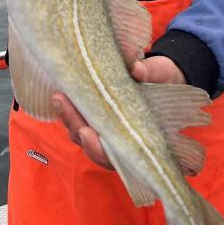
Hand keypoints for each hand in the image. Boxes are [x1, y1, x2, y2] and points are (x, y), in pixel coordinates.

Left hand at [52, 56, 185, 169]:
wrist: (163, 75)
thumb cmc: (164, 81)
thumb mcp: (161, 74)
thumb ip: (150, 73)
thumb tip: (136, 70)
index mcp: (138, 138)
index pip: (112, 154)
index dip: (97, 148)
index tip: (88, 132)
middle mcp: (118, 139)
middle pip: (90, 144)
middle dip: (74, 125)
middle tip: (62, 101)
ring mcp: (105, 130)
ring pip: (81, 134)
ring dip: (68, 118)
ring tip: (59, 96)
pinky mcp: (96, 116)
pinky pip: (80, 119)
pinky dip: (70, 110)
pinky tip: (61, 94)